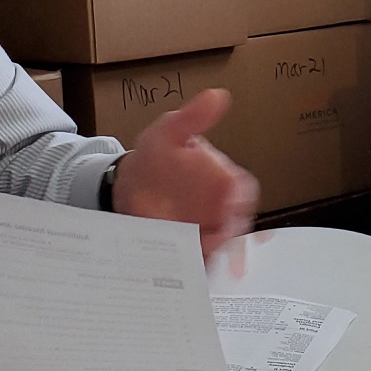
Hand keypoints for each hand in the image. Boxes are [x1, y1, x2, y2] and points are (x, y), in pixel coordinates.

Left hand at [115, 89, 260, 257]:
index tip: (230, 210)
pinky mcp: (191, 249)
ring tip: (202, 266)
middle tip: (214, 246)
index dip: (240, 201)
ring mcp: (207, 230)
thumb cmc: (156, 155)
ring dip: (215, 258)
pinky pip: (200, 262)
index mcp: (224, 179)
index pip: (243, 190)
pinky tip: (188, 276)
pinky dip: (198, 269)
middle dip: (230, 239)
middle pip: (236, 226)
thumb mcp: (169, 131)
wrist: (128, 184)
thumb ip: (193, 117)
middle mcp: (221, 208)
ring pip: (220, 248)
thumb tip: (218, 95)